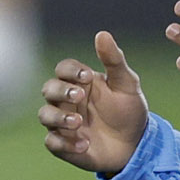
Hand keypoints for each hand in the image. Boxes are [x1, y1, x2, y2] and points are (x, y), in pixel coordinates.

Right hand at [41, 32, 153, 173]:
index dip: (70, 71)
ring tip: (79, 122)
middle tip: (79, 96)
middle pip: (48, 89)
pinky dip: (65, 144)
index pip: (63, 69)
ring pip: (44, 115)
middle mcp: (66, 101)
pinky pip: (52, 143)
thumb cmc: (128, 110)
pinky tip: (85, 144)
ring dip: (59, 118)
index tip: (86, 78)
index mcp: (79, 82)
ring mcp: (62, 123)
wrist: (135, 145)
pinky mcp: (63, 145)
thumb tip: (102, 34)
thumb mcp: (126, 84)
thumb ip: (114, 60)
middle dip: (61, 91)